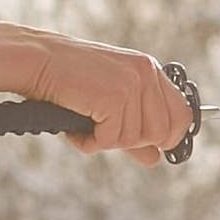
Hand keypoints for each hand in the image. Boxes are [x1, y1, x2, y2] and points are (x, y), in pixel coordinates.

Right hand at [0, 21, 194, 162]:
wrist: (37, 61)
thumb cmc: (68, 80)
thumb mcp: (108, 103)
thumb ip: (134, 129)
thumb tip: (155, 159)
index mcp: (149, 70)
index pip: (181, 115)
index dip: (167, 137)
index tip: (147, 146)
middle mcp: (146, 74)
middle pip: (161, 133)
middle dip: (131, 141)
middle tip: (104, 131)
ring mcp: (132, 84)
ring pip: (135, 139)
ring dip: (106, 141)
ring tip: (85, 124)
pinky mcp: (114, 96)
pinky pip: (111, 140)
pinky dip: (90, 142)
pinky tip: (76, 126)